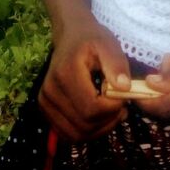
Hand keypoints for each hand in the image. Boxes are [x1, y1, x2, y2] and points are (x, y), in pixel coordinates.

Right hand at [38, 16, 130, 141]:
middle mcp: (50, 90)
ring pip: (75, 134)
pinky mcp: (45, 109)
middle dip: (108, 121)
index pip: (91, 108)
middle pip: (83, 125)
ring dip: (98, 130)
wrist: (71, 35)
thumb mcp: (108, 45)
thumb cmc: (92, 39)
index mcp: (66, 73)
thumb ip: (116, 64)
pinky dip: (86, 132)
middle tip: (122, 107)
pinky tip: (99, 118)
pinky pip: (67, 133)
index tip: (124, 97)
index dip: (111, 109)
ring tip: (112, 113)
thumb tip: (124, 88)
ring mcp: (45, 102)